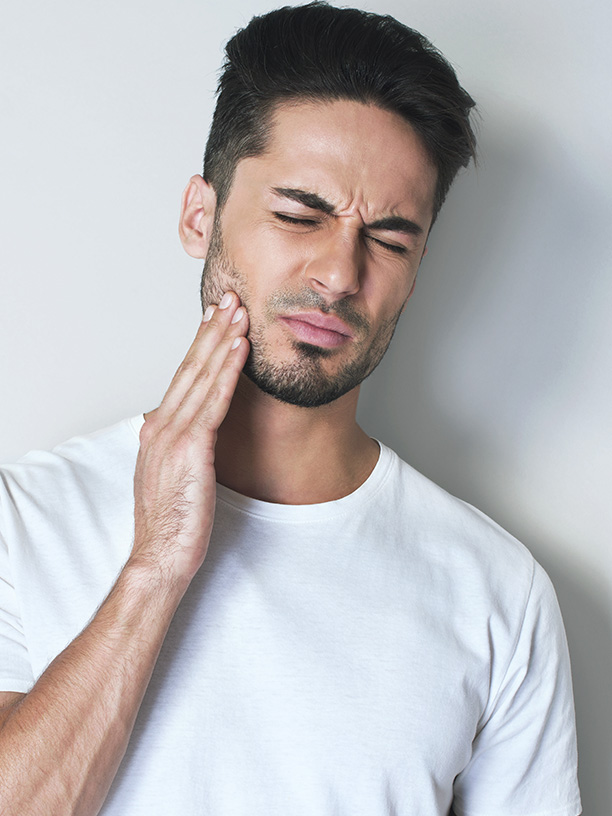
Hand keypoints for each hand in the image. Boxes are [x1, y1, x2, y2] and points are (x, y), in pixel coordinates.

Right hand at [131, 291, 248, 586]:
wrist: (160, 555)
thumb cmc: (172, 522)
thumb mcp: (174, 474)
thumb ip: (181, 446)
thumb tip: (194, 430)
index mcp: (157, 429)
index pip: (182, 377)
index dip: (200, 345)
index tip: (214, 318)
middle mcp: (161, 425)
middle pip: (191, 367)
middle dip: (212, 330)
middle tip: (229, 298)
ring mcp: (173, 434)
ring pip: (203, 376)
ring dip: (223, 340)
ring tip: (240, 312)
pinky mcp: (191, 448)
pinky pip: (214, 401)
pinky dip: (228, 371)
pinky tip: (240, 348)